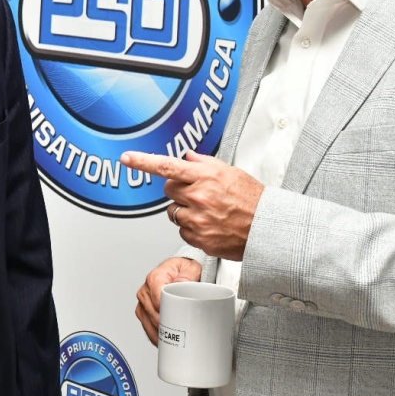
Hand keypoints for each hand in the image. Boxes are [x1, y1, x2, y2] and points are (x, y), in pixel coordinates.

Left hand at [122, 149, 263, 260]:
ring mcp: (197, 219)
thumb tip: (187, 157)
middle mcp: (198, 197)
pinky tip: (209, 225)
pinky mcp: (199, 238)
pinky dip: (192, 228)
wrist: (267, 228)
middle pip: (168, 190)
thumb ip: (204, 163)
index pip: (166, 166)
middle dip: (178, 191)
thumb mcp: (230, 171)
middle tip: (198, 194)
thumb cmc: (252, 200)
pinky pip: (182, 231)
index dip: (143, 162)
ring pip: (173, 212)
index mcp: (205, 176)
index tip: (127, 158)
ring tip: (208, 212)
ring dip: (185, 210)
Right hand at [135, 257, 202, 344]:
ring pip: (148, 323)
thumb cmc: (184, 270)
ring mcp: (143, 302)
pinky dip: (156, 335)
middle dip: (166, 325)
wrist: (180, 272)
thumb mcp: (191, 268)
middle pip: (153, 314)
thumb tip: (182, 284)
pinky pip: (147, 327)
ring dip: (160, 332)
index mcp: (155, 278)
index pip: (157, 300)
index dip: (167, 312)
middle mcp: (146, 290)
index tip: (178, 320)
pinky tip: (165, 339)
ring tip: (174, 338)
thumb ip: (188, 275)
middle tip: (180, 332)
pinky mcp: (143, 311)